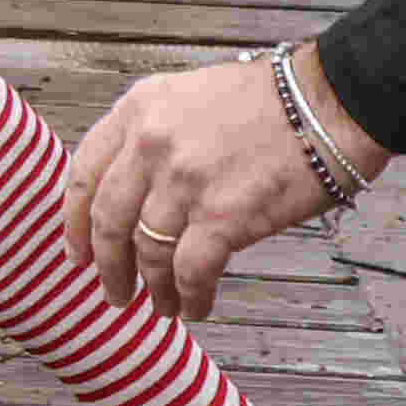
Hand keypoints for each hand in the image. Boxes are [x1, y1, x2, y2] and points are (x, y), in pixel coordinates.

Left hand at [57, 50, 362, 318]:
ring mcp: (184, 180)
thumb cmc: (271, 101)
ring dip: (153, 288)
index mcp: (139, 109)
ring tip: (162, 307)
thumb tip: (135, 193)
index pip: (84, 173)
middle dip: (108, 266)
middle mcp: (152, 143)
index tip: (76, 251)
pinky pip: (190, 271)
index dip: (74, 221)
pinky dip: (189, 297)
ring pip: (148, 252)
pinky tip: (195, 308)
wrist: (331, 102)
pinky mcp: (223, 215)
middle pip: (108, 220)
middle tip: (115, 292)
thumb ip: (155, 137)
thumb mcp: (191, 97)